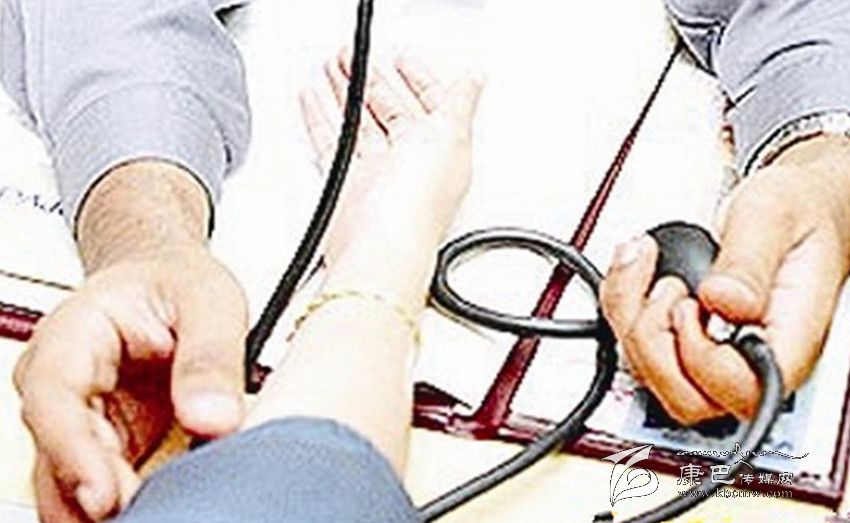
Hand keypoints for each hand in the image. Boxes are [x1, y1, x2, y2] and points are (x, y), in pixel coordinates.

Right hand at [14, 163, 247, 520]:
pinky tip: (162, 509)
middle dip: (96, 494)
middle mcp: (61, 384)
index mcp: (72, 334)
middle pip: (58, 453)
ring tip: (160, 513)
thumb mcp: (210, 302)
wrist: (169, 282)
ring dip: (110, 508)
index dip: (73, 451)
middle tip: (146, 514)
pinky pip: (105, 487)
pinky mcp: (105, 446)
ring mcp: (79, 420)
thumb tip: (214, 418)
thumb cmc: (178, 283)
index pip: (53, 397)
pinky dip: (130, 505)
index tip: (105, 493)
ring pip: (73, 482)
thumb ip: (211, 358)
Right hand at [301, 50, 482, 279]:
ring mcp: (377, 174)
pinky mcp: (346, 185)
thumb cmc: (418, 201)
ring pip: (358, 123)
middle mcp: (410, 163)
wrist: (379, 244)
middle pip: (390, 111)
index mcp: (441, 149)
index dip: (418, 79)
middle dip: (373, 82)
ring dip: (346, 93)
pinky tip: (315, 100)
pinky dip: (321, 117)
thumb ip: (459, 103)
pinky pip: (332, 141)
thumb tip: (474, 81)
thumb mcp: (450, 135)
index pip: (431, 105)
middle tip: (355, 59)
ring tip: (332, 69)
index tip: (401, 60)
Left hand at [601, 136, 849, 423]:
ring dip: (630, 316)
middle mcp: (749, 359)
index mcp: (786, 342)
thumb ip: (748, 263)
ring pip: (651, 375)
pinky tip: (636, 266)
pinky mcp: (684, 340)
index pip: (740, 393)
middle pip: (686, 401)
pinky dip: (622, 303)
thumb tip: (723, 301)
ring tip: (648, 264)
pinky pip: (636, 345)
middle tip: (668, 288)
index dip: (699, 359)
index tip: (690, 306)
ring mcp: (714, 354)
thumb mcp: (772, 218)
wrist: (796, 203)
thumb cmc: (797, 211)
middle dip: (652, 340)